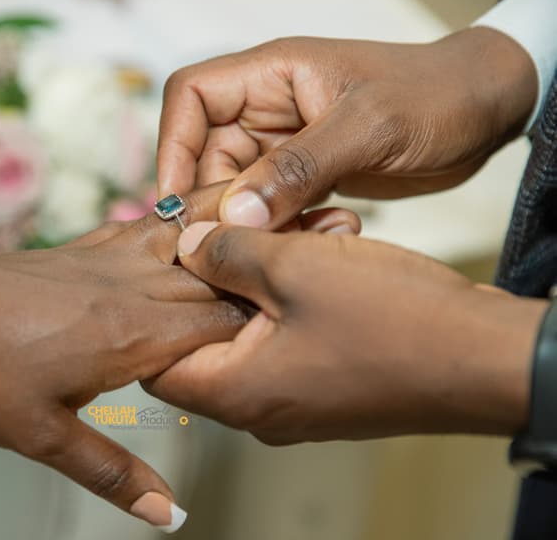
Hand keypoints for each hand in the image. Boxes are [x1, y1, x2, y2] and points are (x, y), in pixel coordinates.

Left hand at [0, 183, 359, 530]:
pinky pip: (149, 225)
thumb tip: (167, 512)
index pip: (224, 321)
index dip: (268, 320)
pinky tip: (196, 221)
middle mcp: (132, 287)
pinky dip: (182, 222)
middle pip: (217, 278)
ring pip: (190, 239)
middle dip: (265, 275)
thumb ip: (112, 471)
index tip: (309, 316)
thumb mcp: (43, 436)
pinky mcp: (86, 245)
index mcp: (133, 334)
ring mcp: (109, 258)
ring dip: (231, 236)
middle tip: (315, 261)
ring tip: (277, 221)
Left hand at [145, 222, 546, 443]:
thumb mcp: (294, 265)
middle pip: (203, 342)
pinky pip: (288, 340)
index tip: (167, 260)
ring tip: (294, 231)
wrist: (486, 358)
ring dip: (262, 279)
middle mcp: (258, 410)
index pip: (156, 364)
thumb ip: (227, 252)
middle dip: (216, 279)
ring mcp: (295, 402)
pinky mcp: (326, 388)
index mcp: (235, 392)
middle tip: (232, 231)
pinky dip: (292, 298)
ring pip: (251, 333)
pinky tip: (321, 251)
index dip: (155, 308)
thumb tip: (186, 246)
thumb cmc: (394, 321)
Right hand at [157, 27, 536, 229]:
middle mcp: (269, 108)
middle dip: (218, 202)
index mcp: (271, 75)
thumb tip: (235, 215)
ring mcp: (285, 144)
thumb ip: (299, 170)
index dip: (173, 146)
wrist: (484, 110)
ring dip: (257, 223)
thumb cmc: (434, 95)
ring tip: (298, 238)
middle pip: (207, 156)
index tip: (178, 201)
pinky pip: (272, 207)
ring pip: (238, 190)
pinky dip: (285, 228)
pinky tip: (323, 232)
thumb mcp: (368, 128)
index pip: (191, 97)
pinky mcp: (304, 175)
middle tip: (239, 242)